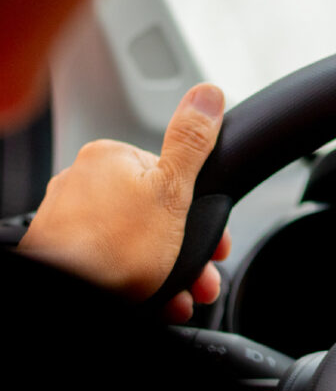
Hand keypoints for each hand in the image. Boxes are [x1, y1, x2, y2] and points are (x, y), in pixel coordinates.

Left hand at [16, 83, 230, 321]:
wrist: (68, 294)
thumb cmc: (111, 249)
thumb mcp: (171, 191)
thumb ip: (191, 143)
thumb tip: (207, 95)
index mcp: (112, 158)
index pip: (172, 175)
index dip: (199, 210)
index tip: (212, 237)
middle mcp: (86, 182)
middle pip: (159, 213)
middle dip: (187, 247)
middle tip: (202, 273)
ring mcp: (74, 219)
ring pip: (141, 242)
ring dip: (171, 270)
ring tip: (181, 292)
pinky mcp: (69, 250)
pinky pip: (118, 262)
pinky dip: (142, 280)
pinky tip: (157, 295)